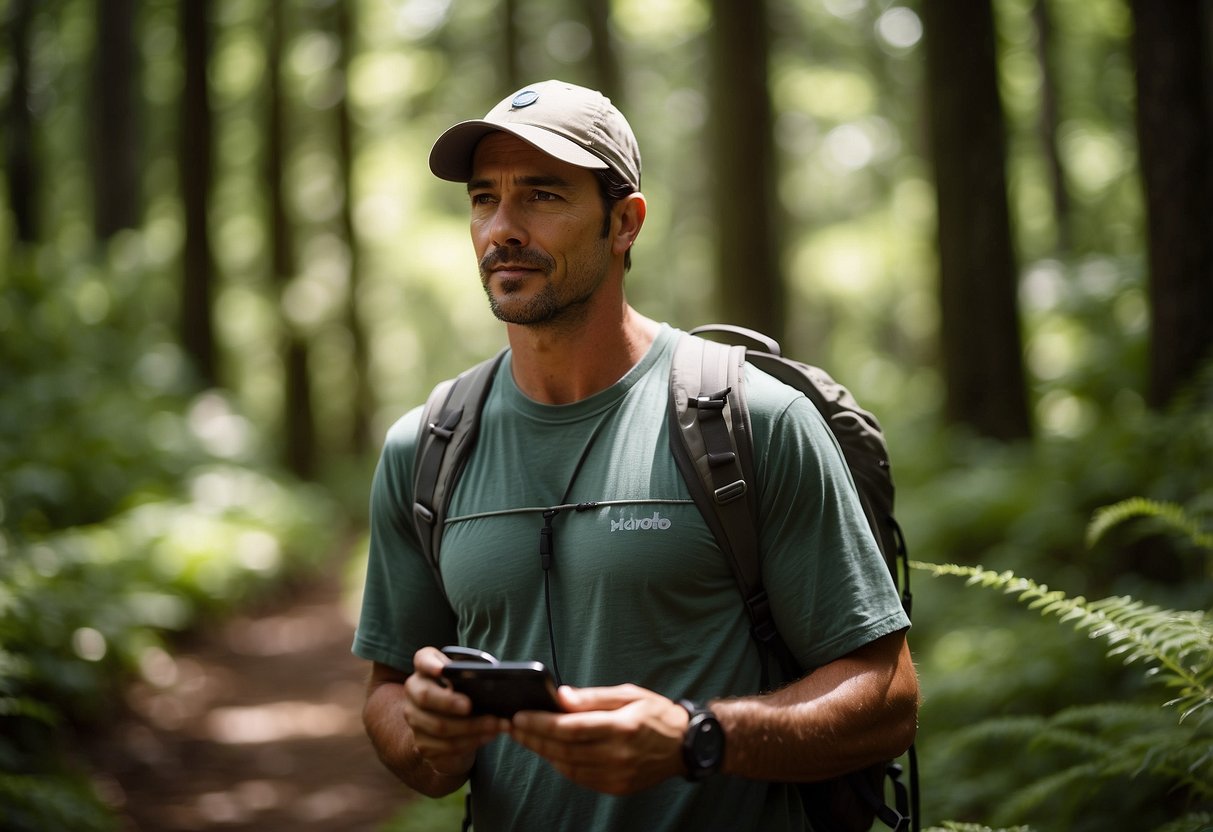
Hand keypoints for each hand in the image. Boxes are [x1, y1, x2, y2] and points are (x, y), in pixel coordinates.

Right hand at [401, 646, 508, 777]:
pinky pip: (446, 746)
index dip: (430, 665)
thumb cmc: (465, 694)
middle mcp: (413, 692)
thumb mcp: (467, 681)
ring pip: (439, 725)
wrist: (451, 727)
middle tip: (470, 705)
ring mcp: (414, 720)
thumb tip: (490, 679)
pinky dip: (470, 742)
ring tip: (494, 724)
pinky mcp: (421, 744)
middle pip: (425, 696)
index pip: (423, 660)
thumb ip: (471, 675)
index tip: (442, 670)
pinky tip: (486, 736)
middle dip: (449, 702)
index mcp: (426, 670)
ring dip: (470, 727)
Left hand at [510, 683, 688, 794]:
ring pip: (568, 767)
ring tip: (527, 738)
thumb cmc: (656, 714)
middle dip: (533, 738)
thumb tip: (561, 697)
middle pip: (563, 749)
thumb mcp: (628, 694)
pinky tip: (552, 753)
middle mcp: (618, 754)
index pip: (570, 728)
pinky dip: (562, 766)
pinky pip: (580, 778)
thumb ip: (593, 697)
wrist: (685, 745)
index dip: (540, 724)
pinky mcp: (617, 787)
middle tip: (513, 727)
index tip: (519, 716)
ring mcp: (617, 775)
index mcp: (621, 727)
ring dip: (543, 753)